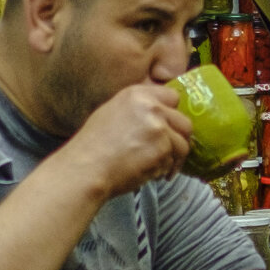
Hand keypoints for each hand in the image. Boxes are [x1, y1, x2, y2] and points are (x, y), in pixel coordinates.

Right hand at [65, 77, 192, 204]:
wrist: (86, 168)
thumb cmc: (93, 147)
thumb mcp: (112, 114)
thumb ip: (138, 111)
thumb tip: (159, 118)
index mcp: (137, 94)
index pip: (172, 97)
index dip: (172, 114)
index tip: (168, 128)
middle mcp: (151, 107)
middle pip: (184, 122)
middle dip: (179, 139)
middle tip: (170, 152)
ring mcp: (159, 128)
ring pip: (183, 145)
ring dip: (173, 159)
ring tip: (158, 168)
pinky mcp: (163, 149)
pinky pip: (173, 162)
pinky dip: (164, 171)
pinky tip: (149, 174)